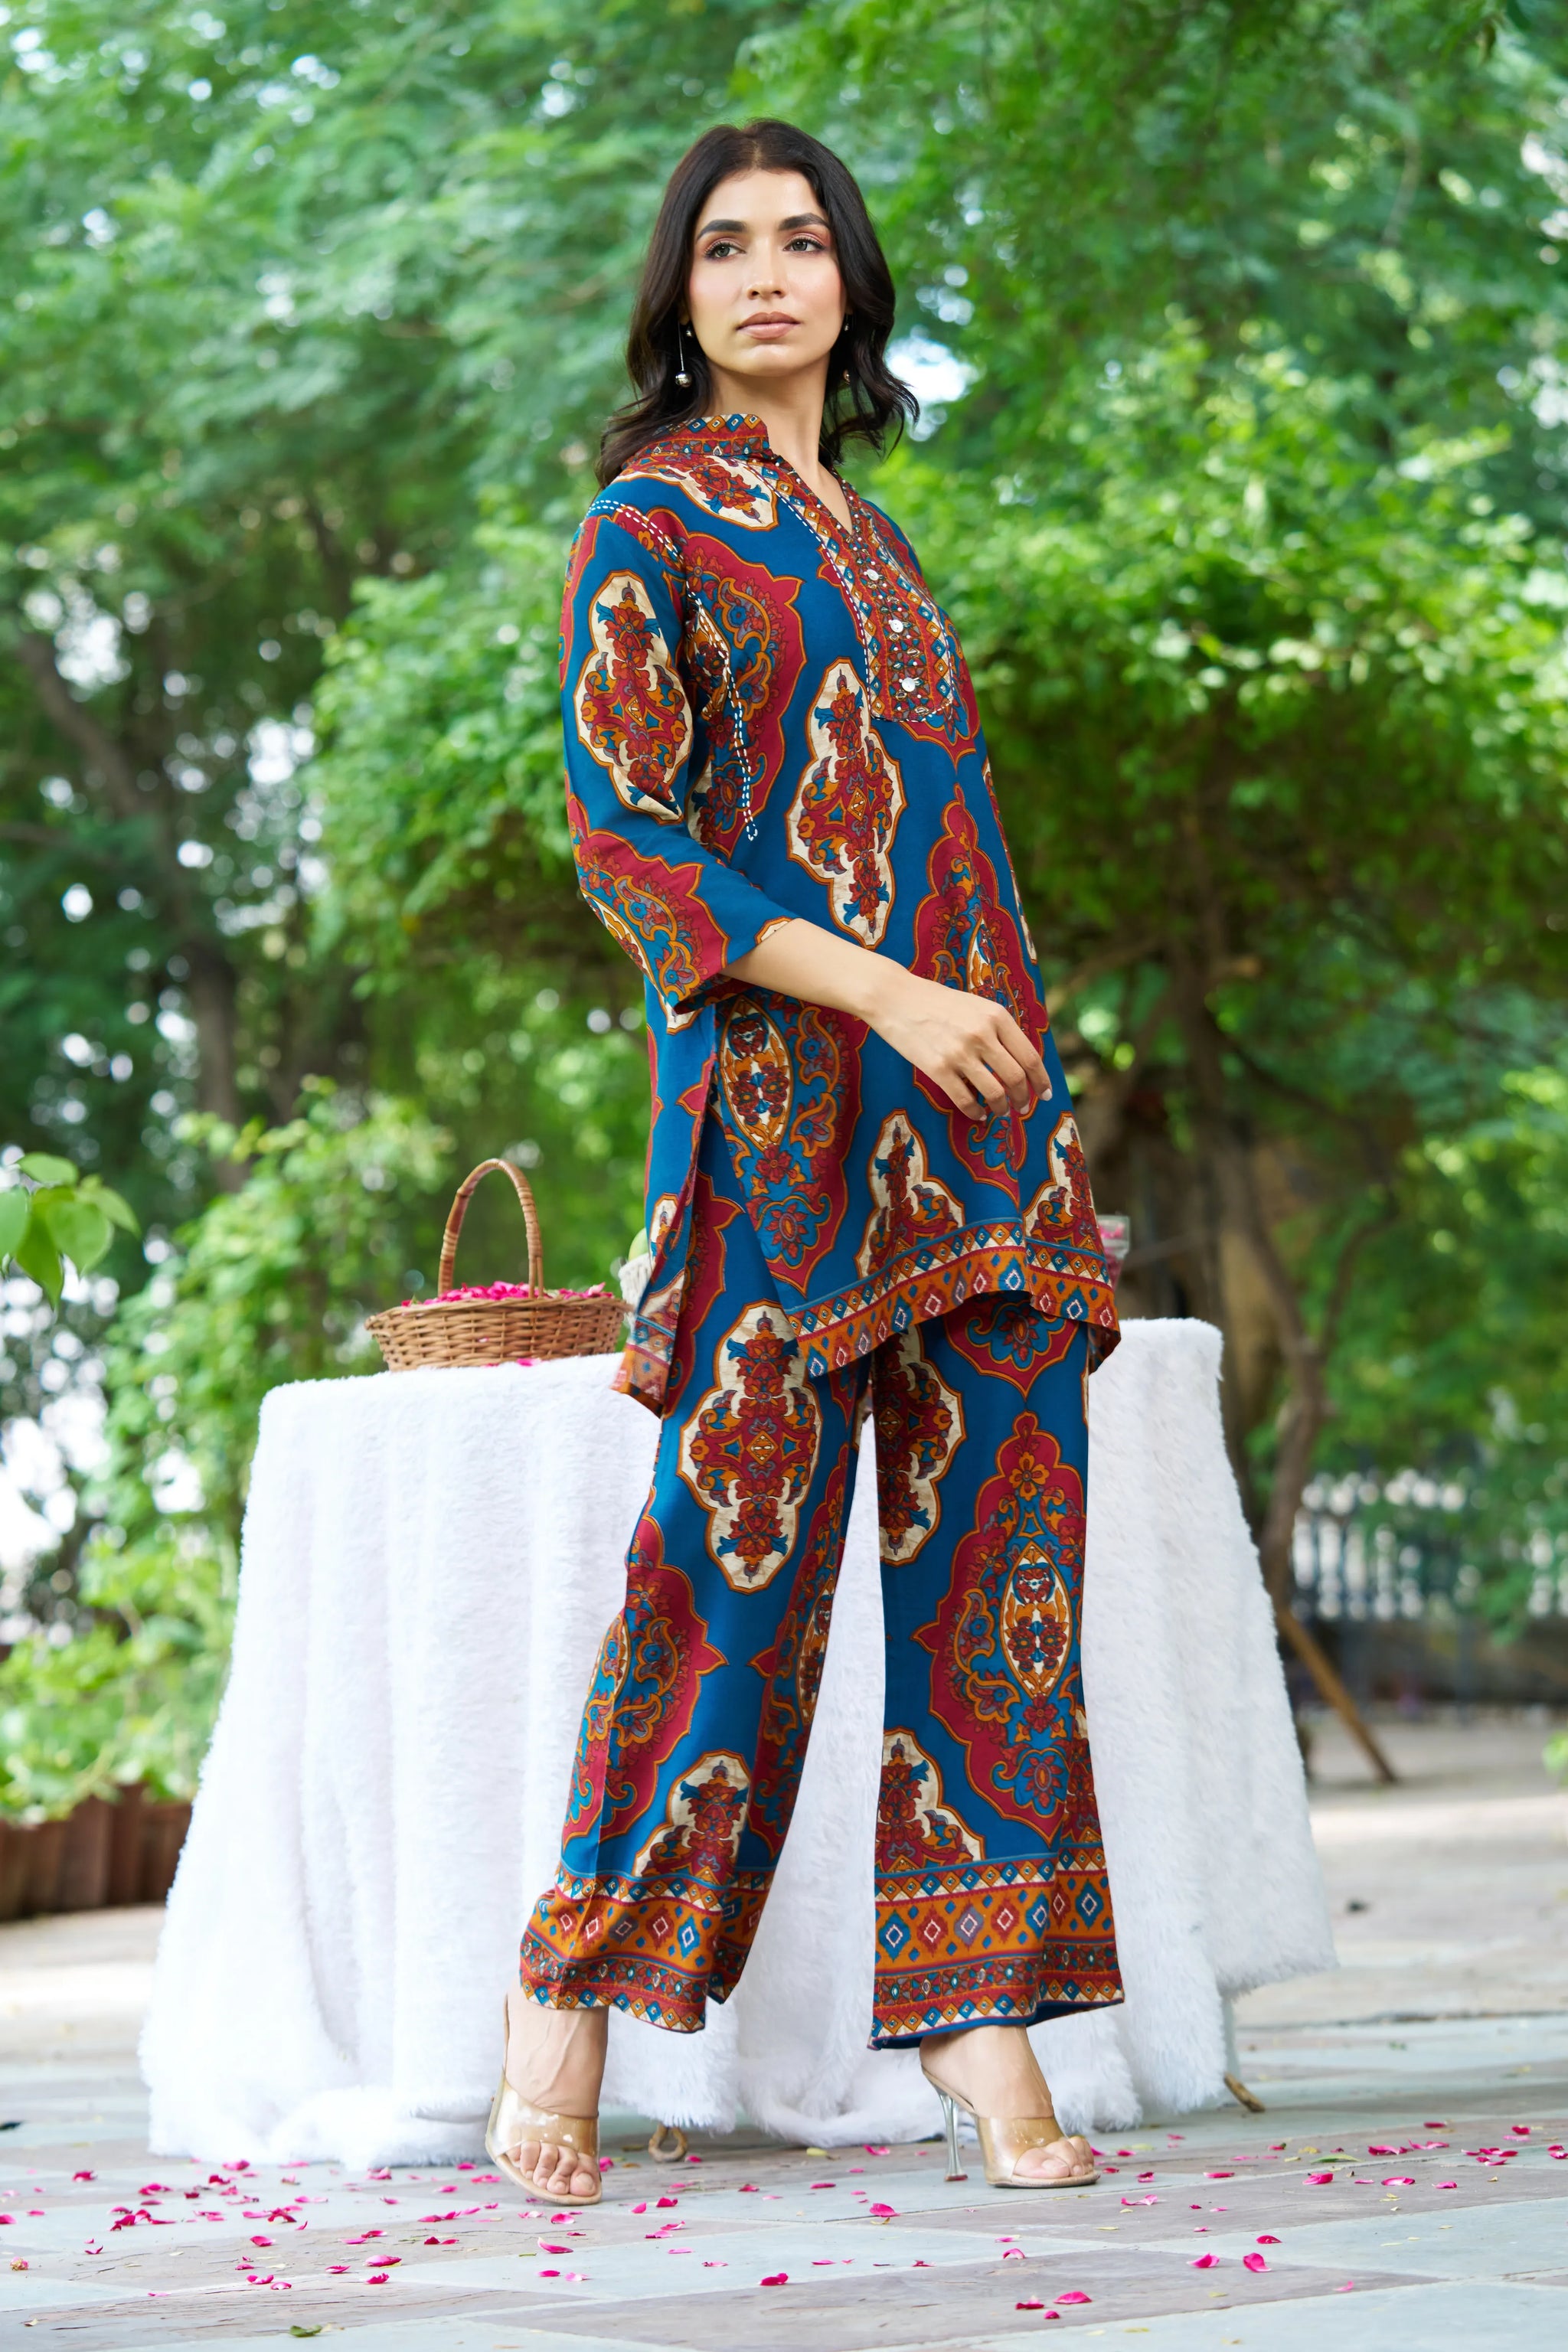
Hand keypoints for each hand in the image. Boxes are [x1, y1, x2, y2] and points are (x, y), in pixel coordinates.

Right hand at [865, 965, 1048, 1117]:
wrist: (896, 998)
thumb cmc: (937, 1002)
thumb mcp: (976, 1006)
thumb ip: (997, 1029)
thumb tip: (1019, 1061)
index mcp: (996, 1016)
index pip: (1030, 1056)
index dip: (1041, 1080)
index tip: (1044, 1094)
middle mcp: (982, 1034)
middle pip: (1015, 1078)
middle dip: (1022, 1098)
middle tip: (1020, 1107)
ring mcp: (960, 1052)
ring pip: (994, 1092)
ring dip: (1001, 1107)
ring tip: (999, 1111)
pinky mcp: (938, 1068)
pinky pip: (965, 1099)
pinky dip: (975, 1112)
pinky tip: (976, 1113)